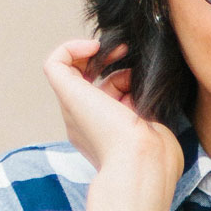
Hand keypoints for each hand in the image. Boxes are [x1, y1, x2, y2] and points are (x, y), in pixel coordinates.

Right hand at [42, 39, 183, 210]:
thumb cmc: (155, 154)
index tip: (140, 75)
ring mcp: (74, 111)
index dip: (121, 82)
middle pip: (92, 88)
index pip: (105, 102)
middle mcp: (84, 126)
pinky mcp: (67, 96)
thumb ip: (146, 113)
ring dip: (99, 57)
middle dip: (113, 70)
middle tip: (129, 56)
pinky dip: (72, 48)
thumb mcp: (154, 130)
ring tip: (121, 54)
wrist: (142, 162)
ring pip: (75, 74)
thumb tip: (143, 90)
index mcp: (103, 138)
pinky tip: (95, 47)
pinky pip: (56, 63)